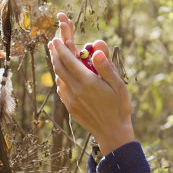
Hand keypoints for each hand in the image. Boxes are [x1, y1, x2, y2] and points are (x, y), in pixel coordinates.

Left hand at [49, 12, 134, 154]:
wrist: (113, 133)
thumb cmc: (119, 108)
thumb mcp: (118, 85)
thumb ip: (106, 67)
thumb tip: (97, 50)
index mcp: (88, 82)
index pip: (69, 60)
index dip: (62, 48)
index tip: (57, 39)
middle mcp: (76, 90)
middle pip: (59, 67)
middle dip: (55, 53)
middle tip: (52, 43)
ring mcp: (71, 100)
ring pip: (59, 78)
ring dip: (56, 65)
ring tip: (57, 56)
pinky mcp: (70, 107)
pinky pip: (61, 89)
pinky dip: (60, 78)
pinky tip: (63, 76)